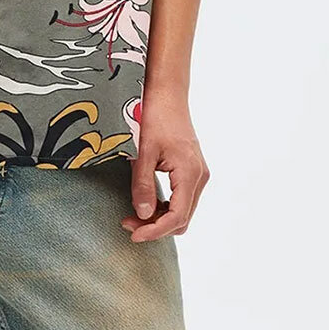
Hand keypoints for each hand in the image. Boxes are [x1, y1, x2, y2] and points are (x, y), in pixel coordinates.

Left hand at [123, 92, 207, 241]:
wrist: (167, 95)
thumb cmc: (154, 117)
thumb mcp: (142, 152)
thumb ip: (142, 185)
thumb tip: (143, 215)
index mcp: (190, 172)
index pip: (177, 216)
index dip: (155, 231)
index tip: (133, 234)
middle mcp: (200, 177)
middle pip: (182, 218)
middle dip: (156, 227)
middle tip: (128, 223)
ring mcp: (198, 174)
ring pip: (183, 211)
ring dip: (160, 219)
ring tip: (133, 214)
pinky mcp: (192, 171)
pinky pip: (182, 200)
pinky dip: (165, 208)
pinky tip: (145, 202)